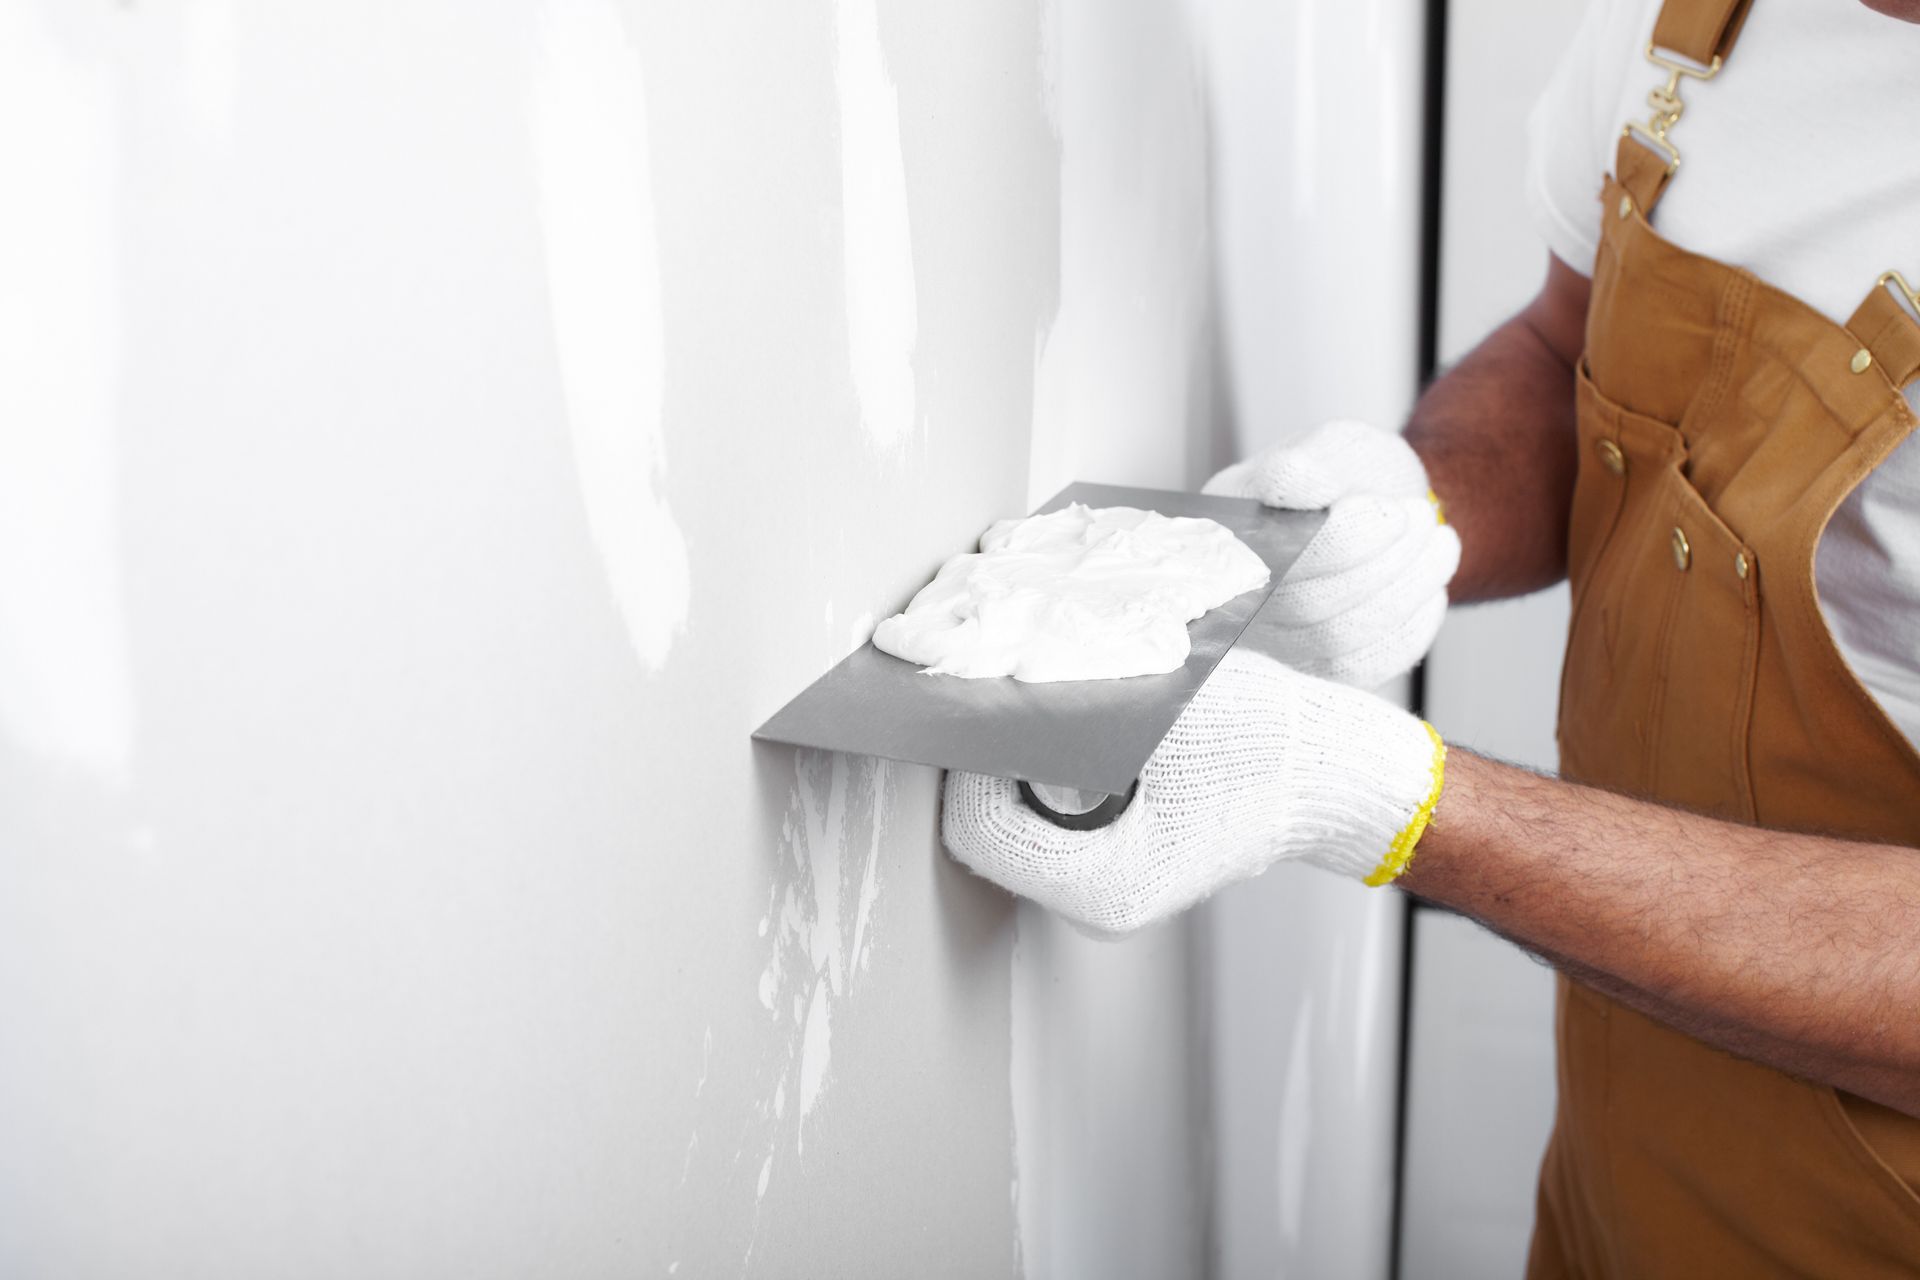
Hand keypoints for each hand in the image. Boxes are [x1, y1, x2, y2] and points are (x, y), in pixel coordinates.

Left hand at [941, 649, 1446, 935]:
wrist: (1325, 769)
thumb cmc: (1265, 742)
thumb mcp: (1163, 713)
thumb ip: (1076, 709)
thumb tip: (1001, 688)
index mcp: (1106, 886)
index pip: (980, 830)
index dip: (975, 762)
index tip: (994, 706)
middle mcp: (1094, 901)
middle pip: (985, 829)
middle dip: (992, 761)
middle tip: (1018, 701)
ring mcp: (1099, 885)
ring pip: (1008, 822)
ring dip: (1016, 764)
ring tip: (1054, 715)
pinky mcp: (1106, 860)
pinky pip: (1040, 818)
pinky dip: (1042, 774)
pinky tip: (1076, 735)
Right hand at [1204, 420, 1460, 688]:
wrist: (1387, 514)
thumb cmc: (1352, 479)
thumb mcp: (1334, 448)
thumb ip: (1309, 462)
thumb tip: (1297, 480)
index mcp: (1225, 535)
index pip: (1264, 558)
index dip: (1334, 543)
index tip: (1388, 511)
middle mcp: (1236, 598)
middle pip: (1303, 605)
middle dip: (1380, 562)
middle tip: (1420, 517)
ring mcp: (1273, 643)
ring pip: (1337, 639)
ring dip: (1403, 589)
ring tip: (1437, 541)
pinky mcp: (1316, 670)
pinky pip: (1364, 666)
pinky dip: (1409, 625)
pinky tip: (1427, 585)